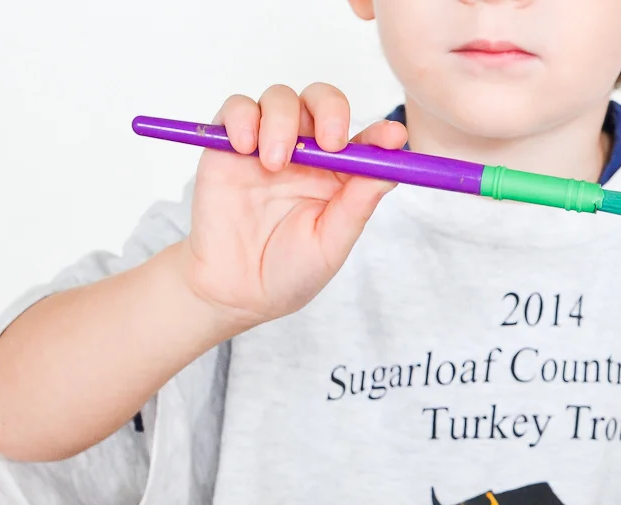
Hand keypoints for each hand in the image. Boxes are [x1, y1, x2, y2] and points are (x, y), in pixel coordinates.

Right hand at [180, 83, 408, 325]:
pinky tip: (245, 147)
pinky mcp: (228, 145)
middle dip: (331, 110)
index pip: (364, 139)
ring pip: (280, 98)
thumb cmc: (288, 270)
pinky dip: (242, 118)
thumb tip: (391, 169)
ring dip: (282, 121)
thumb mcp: (330, 244)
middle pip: (322, 101)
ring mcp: (267, 144)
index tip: (392, 138)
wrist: (235, 290)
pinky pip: (237, 109)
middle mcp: (305, 153)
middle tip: (329, 142)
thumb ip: (357, 205)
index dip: (381, 133)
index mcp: (338, 175)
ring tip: (275, 163)